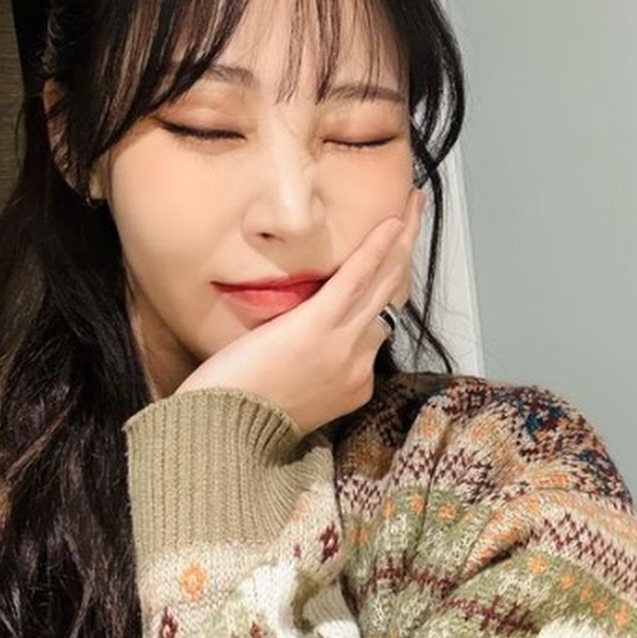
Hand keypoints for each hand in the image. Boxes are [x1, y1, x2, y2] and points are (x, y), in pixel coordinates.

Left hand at [173, 187, 426, 434]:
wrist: (224, 431)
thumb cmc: (240, 414)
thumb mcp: (292, 395)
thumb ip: (309, 369)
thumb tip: (307, 344)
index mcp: (353, 383)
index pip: (373, 329)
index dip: (375, 295)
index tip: (378, 268)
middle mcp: (359, 363)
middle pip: (389, 298)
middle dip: (403, 256)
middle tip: (412, 217)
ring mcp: (344, 344)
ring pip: (382, 282)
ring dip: (401, 240)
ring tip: (412, 205)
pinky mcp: (320, 325)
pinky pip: (356, 280)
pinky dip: (376, 250)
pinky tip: (394, 222)